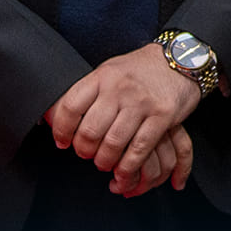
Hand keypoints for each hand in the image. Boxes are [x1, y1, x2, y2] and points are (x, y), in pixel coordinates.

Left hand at [45, 43, 199, 193]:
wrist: (179, 59)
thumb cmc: (139, 70)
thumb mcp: (109, 71)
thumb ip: (87, 92)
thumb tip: (51, 115)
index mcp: (102, 76)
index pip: (71, 106)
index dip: (61, 129)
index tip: (61, 142)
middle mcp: (119, 88)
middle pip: (90, 130)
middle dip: (83, 150)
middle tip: (85, 154)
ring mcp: (141, 102)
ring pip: (113, 144)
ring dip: (104, 161)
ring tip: (103, 163)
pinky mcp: (162, 116)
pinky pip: (139, 149)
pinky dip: (128, 167)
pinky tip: (123, 171)